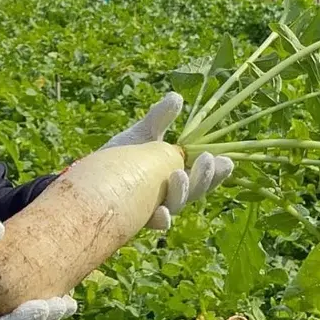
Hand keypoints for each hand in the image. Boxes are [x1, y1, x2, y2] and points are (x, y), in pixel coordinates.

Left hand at [102, 92, 232, 230]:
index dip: (218, 172)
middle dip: (204, 177)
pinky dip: (160, 218)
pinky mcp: (136, 217)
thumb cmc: (122, 157)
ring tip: (179, 174)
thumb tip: (177, 97)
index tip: (227, 160)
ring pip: (177, 205)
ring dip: (182, 192)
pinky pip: (152, 222)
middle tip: (207, 160)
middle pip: (196, 191)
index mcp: (178, 175)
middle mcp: (170, 194)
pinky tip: (161, 212)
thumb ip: (160, 118)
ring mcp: (155, 206)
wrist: (92, 176)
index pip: (203, 176)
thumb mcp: (143, 134)